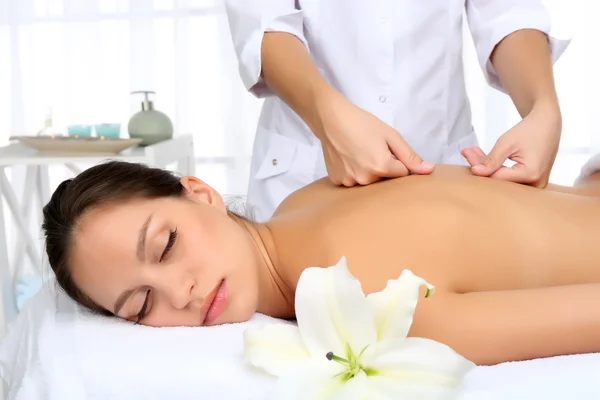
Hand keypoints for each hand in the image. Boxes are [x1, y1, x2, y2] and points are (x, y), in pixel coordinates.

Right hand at [314, 91, 434, 186]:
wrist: (331, 119)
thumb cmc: (362, 123)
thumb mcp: (390, 135)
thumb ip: (410, 156)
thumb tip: (429, 170)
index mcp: (381, 167)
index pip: (402, 175)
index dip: (398, 162)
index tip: (388, 151)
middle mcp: (365, 179)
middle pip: (384, 181)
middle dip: (383, 168)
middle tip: (372, 150)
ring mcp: (349, 181)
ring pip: (368, 182)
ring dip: (368, 172)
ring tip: (359, 153)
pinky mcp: (337, 181)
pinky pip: (353, 181)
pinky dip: (353, 172)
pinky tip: (349, 158)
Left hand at [461, 106, 560, 187]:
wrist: (548, 123)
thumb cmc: (529, 130)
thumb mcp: (507, 143)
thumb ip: (491, 160)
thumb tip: (475, 173)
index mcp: (530, 174)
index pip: (496, 177)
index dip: (479, 167)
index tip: (466, 153)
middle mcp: (536, 183)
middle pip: (500, 179)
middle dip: (481, 165)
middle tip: (467, 152)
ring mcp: (536, 184)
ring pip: (503, 178)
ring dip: (487, 166)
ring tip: (472, 152)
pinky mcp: (533, 181)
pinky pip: (510, 177)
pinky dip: (497, 167)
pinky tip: (482, 157)